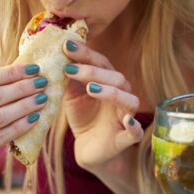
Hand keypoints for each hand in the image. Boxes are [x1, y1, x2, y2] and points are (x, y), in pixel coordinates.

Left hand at [62, 41, 142, 169]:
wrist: (89, 147)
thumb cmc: (84, 117)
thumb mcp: (72, 95)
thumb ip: (69, 79)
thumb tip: (57, 56)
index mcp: (110, 83)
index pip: (102, 63)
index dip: (86, 54)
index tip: (66, 46)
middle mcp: (122, 96)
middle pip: (117, 78)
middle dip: (93, 72)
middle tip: (69, 69)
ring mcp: (126, 116)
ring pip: (129, 100)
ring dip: (111, 92)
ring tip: (91, 88)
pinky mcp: (126, 138)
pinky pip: (136, 132)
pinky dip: (134, 126)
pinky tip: (128, 121)